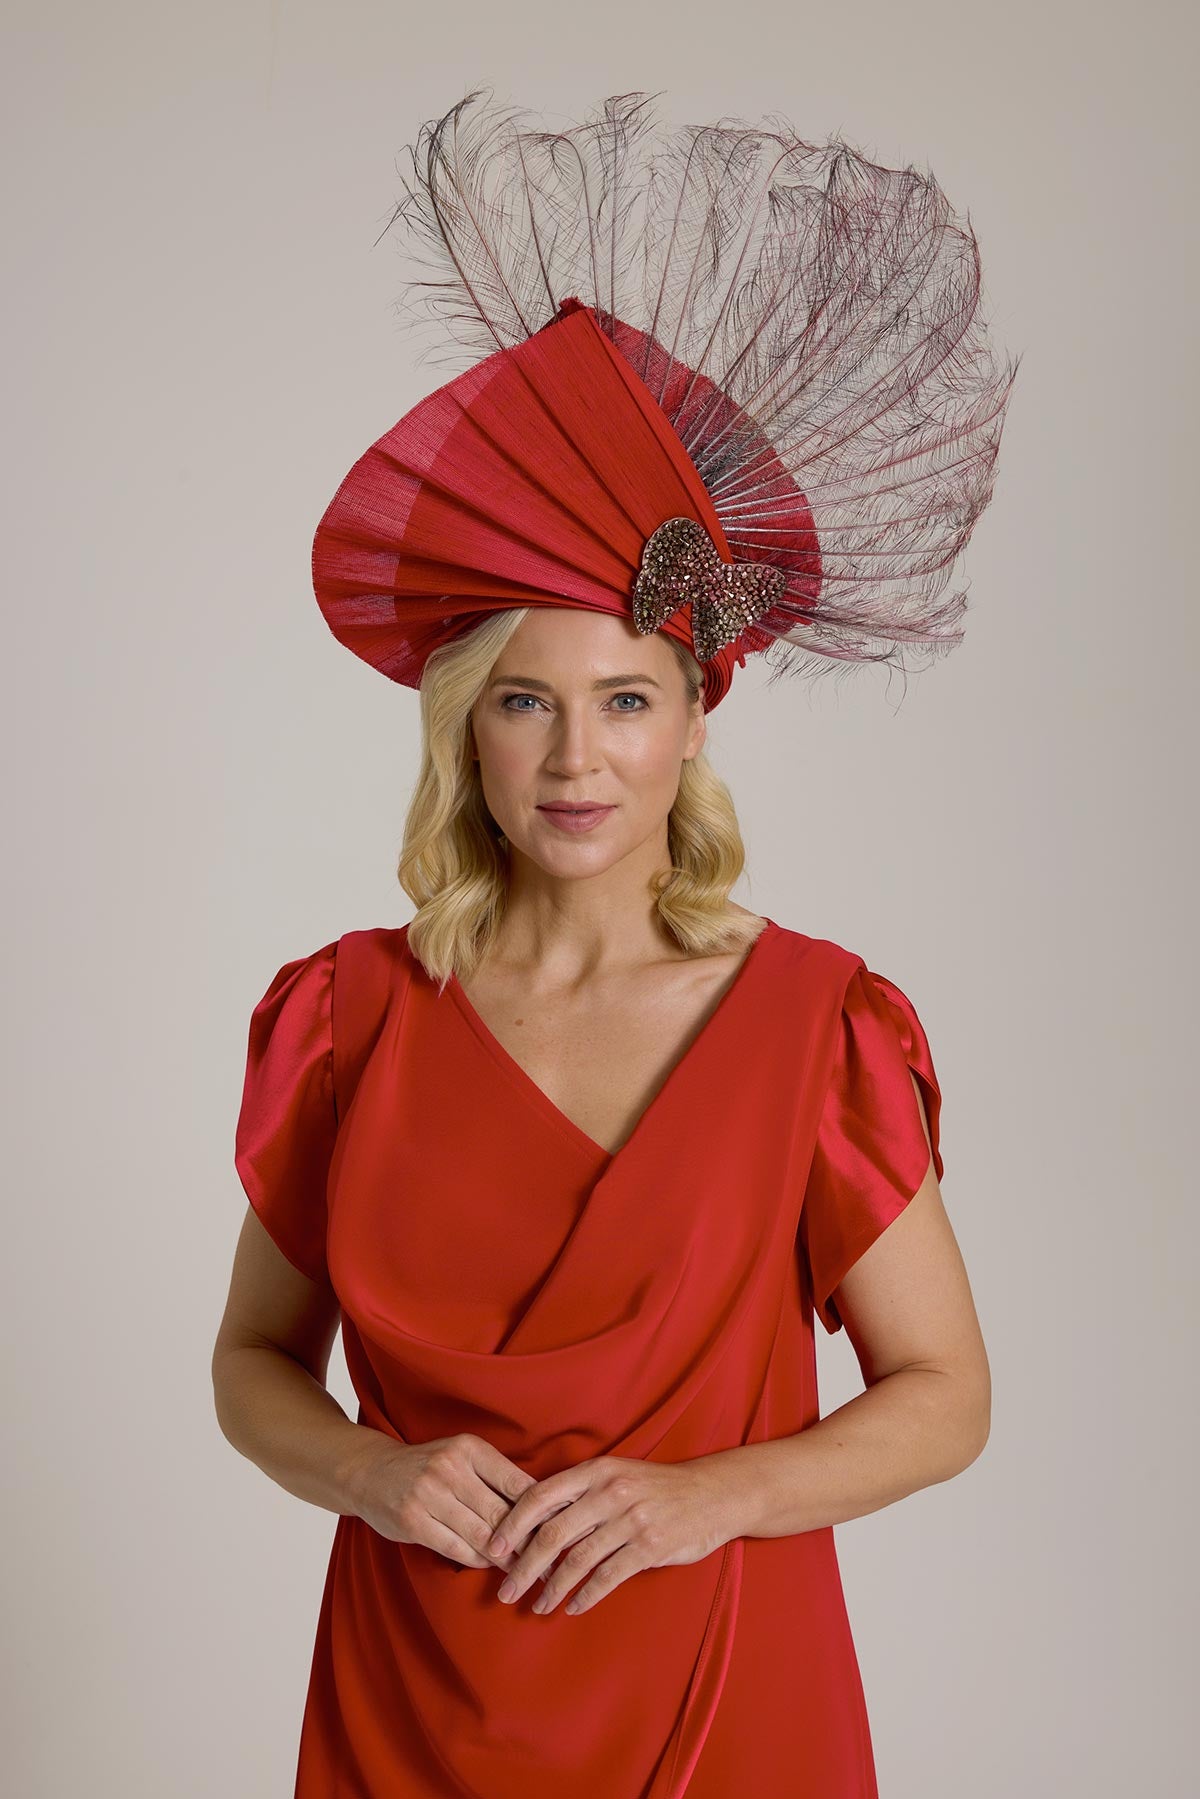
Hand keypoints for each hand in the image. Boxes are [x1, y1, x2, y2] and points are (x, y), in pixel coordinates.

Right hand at [345, 1430, 538, 1569]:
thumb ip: (493, 1477)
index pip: (515, 1482)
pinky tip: (490, 1566)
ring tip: (526, 1570)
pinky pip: (456, 1548)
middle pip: (501, 1512)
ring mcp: (429, 1495)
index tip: (560, 1528)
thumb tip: (540, 1504)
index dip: (540, 1509)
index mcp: (469, 1448)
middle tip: (550, 1559)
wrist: (371, 1472)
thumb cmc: (427, 1467)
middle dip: (528, 1540)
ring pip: (480, 1535)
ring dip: (506, 1557)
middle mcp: (450, 1468)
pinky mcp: (413, 1521)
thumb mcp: (460, 1457)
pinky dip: (477, 1560)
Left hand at [486, 1455, 735, 1616]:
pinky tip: (572, 1607)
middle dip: (523, 1567)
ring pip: (577, 1561)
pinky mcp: (650, 1546)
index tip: (491, 1550)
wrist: (712, 1494)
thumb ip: (580, 1494)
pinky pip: (607, 1577)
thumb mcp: (616, 1475)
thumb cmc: (655, 1488)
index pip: (540, 1496)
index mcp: (596, 1471)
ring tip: (536, 1607)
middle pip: (552, 1534)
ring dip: (552, 1589)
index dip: (512, 1525)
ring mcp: (631, 1519)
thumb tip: (532, 1522)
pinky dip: (585, 1596)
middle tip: (504, 1591)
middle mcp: (610, 1492)